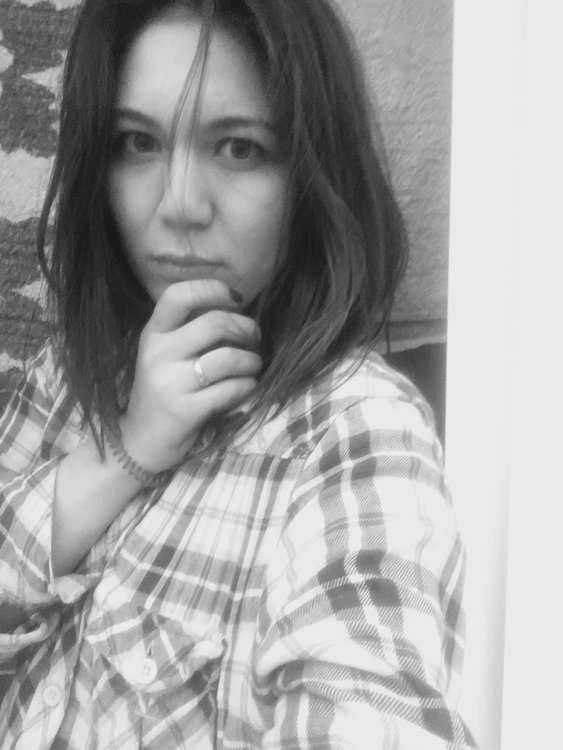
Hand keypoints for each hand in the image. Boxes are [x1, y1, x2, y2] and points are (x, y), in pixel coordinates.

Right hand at [119, 279, 260, 470]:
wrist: (141, 440)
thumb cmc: (163, 390)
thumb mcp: (165, 354)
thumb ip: (190, 330)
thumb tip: (236, 306)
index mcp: (153, 333)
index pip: (178, 295)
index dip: (212, 289)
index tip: (235, 298)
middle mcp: (158, 353)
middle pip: (214, 323)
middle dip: (246, 327)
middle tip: (254, 338)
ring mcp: (171, 383)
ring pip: (228, 357)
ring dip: (252, 360)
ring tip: (252, 366)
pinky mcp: (186, 410)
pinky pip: (232, 389)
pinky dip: (248, 386)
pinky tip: (246, 387)